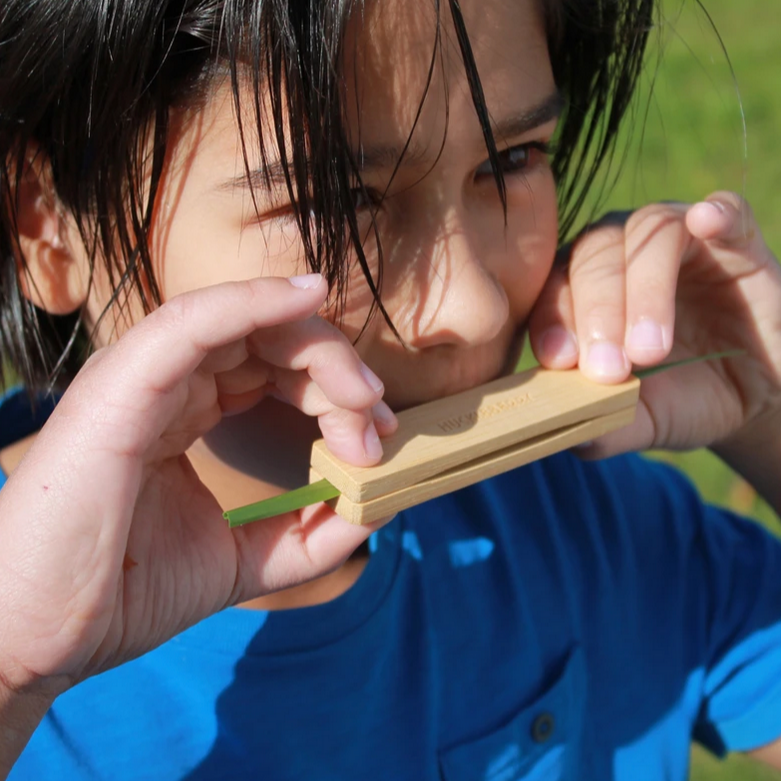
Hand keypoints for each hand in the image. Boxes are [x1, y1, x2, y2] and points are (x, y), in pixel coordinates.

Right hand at [0, 274, 395, 701]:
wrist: (38, 639)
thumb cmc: (123, 593)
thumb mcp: (242, 558)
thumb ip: (308, 533)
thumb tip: (376, 505)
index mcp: (186, 412)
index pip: (273, 372)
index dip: (334, 391)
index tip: (377, 435)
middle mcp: (166, 384)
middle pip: (270, 341)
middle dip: (337, 371)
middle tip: (379, 419)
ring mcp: (140, 378)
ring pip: (244, 323)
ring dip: (317, 350)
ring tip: (363, 396)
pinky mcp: (120, 385)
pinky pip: (194, 322)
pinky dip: (254, 302)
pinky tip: (308, 297)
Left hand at [529, 192, 780, 458]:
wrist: (756, 395)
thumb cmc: (681, 398)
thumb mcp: (639, 419)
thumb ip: (601, 425)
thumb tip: (564, 434)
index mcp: (584, 288)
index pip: (555, 287)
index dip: (553, 320)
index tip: (559, 360)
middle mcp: (623, 253)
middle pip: (595, 256)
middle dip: (598, 314)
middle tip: (610, 369)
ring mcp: (680, 240)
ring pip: (649, 235)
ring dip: (646, 290)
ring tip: (651, 350)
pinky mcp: (737, 239)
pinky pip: (727, 212)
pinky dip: (717, 214)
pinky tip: (707, 221)